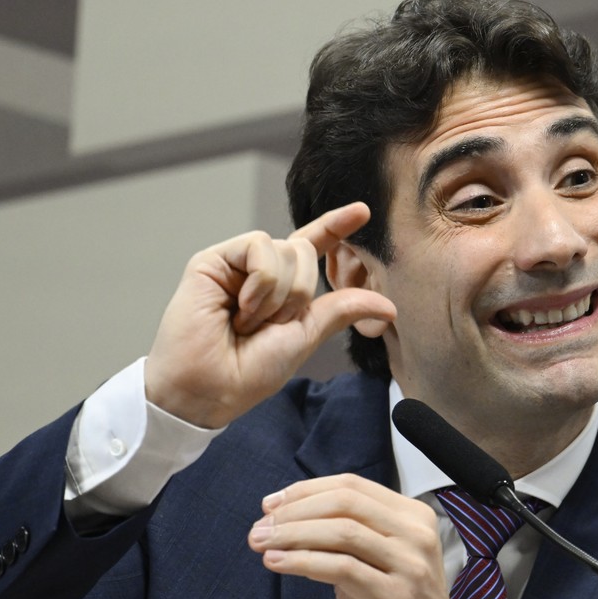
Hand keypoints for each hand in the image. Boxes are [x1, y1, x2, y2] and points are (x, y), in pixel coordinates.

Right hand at [144, 202, 395, 427]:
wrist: (208, 386)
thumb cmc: (249, 370)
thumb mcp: (305, 336)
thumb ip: (341, 311)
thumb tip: (389, 306)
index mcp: (283, 288)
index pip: (312, 247)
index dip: (336, 226)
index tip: (363, 211)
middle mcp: (260, 271)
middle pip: (305, 252)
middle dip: (297, 295)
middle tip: (267, 326)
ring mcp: (236, 263)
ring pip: (286, 249)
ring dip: (277, 295)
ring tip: (247, 321)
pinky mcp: (214, 259)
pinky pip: (259, 247)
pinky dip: (261, 283)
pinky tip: (239, 308)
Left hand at [248, 474, 456, 598]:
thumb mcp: (378, 558)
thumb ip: (347, 534)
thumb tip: (286, 517)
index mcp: (412, 515)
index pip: (352, 486)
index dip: (307, 490)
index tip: (272, 504)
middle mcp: (415, 533)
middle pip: (345, 503)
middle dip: (295, 511)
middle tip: (261, 526)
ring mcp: (409, 563)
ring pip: (341, 531)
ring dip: (292, 534)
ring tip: (261, 543)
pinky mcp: (396, 595)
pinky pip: (341, 568)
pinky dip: (303, 561)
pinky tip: (278, 562)